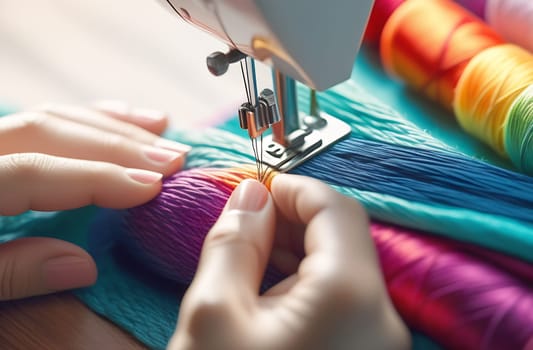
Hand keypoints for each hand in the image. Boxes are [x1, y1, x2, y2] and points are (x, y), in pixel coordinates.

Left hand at [0, 101, 189, 299]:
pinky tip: (120, 119)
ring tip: (161, 130)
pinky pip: (42, 119)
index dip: (96, 177)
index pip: (34, 171)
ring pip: (48, 116)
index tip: (153, 187)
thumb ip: (9, 274)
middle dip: (117, 144)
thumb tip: (84, 265)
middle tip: (173, 158)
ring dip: (110, 123)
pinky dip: (87, 118)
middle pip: (48, 130)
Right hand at [170, 175, 409, 349]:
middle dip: (288, 221)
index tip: (250, 189)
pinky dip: (301, 285)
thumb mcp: (213, 315)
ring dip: (292, 253)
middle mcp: (381, 317)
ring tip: (243, 259)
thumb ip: (233, 242)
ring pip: (340, 269)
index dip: (291, 187)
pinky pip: (339, 302)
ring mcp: (378, 343)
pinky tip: (263, 295)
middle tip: (239, 225)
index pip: (334, 207)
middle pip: (342, 237)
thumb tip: (250, 194)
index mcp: (350, 294)